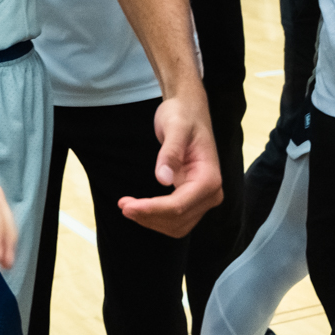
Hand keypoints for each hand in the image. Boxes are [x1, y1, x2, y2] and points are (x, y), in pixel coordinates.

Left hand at [118, 91, 221, 236]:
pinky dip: (157, 217)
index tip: (127, 206)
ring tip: (127, 206)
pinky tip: (140, 207)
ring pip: (177, 225)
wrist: (189, 110)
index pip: (179, 205)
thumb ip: (170, 153)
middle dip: (149, 216)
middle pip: (178, 219)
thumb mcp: (175, 128)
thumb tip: (163, 179)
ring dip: (151, 221)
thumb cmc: (183, 115)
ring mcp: (203, 198)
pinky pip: (176, 218)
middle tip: (123, 205)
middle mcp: (211, 193)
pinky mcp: (193, 198)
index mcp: (210, 179)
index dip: (152, 210)